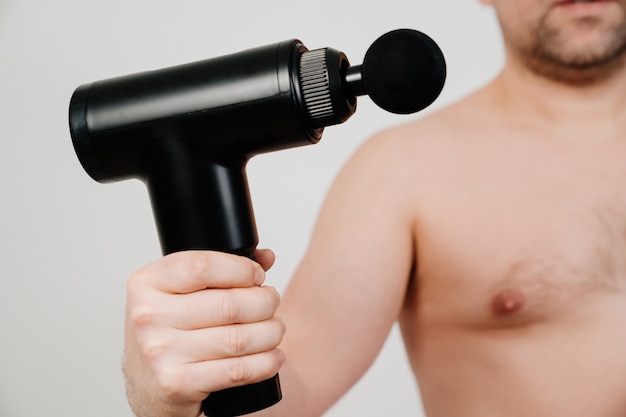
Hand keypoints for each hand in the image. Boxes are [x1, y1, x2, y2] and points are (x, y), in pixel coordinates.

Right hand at [123, 249, 285, 416]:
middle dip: (264, 302)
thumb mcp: (178, 293)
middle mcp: (148, 316)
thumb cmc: (167, 332)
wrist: (146, 386)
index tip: (257, 275)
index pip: (202, 266)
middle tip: (272, 303)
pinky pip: (237, 370)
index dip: (241, 269)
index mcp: (147, 284)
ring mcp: (161, 352)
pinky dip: (265, 362)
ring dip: (270, 332)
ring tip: (275, 329)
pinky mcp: (178, 384)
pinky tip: (273, 356)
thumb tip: (266, 257)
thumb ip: (219, 270)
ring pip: (237, 339)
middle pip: (227, 304)